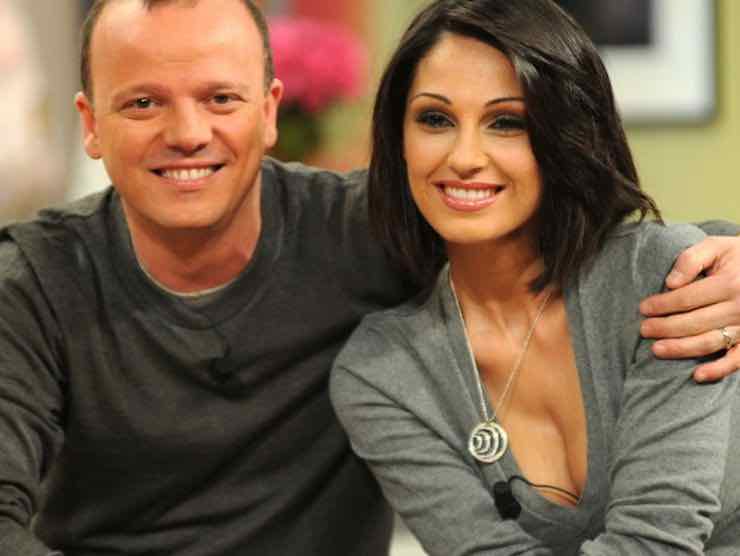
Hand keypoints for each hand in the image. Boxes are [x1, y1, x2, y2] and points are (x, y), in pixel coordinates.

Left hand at [640, 235, 739, 381]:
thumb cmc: (737, 256)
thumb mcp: (716, 246)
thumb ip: (691, 259)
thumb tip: (670, 283)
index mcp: (730, 283)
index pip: (687, 298)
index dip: (662, 305)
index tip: (644, 308)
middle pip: (695, 322)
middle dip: (665, 328)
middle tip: (644, 330)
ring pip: (710, 342)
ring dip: (682, 349)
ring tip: (657, 350)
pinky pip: (738, 360)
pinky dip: (719, 370)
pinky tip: (697, 375)